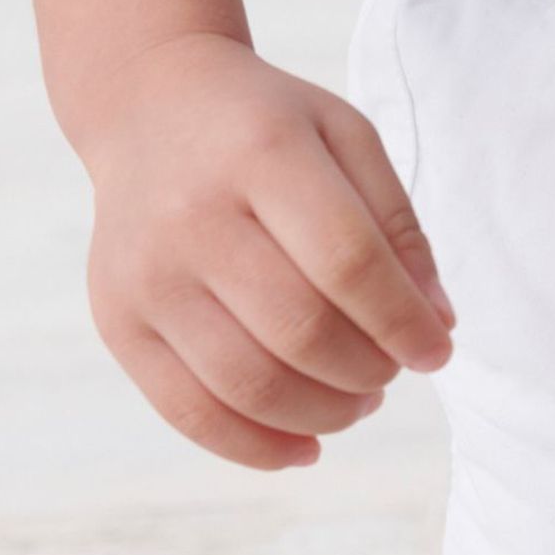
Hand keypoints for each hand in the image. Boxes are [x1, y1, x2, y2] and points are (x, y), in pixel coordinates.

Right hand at [79, 32, 453, 468]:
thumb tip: (437, 327)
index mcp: (261, 153)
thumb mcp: (345, 139)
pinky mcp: (117, 320)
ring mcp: (146, 274)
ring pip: (249, 385)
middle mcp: (192, 215)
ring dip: (325, 414)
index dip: (403, 322)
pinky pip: (189, 412)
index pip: (347, 261)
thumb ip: (397, 228)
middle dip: (368, 372)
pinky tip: (305, 446)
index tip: (436, 351)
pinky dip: (258, 447)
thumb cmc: (265, 129)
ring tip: (356, 401)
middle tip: (390, 371)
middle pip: (300, 331)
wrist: (147, 107)